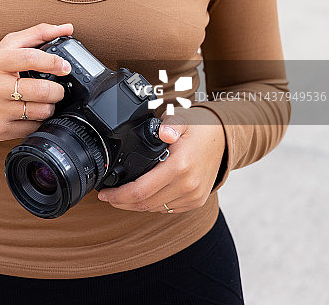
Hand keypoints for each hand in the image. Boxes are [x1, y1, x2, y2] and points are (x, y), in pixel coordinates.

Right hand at [0, 23, 73, 140]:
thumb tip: (67, 28)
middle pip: (41, 90)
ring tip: (45, 100)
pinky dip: (39, 120)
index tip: (66, 66)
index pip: (30, 58)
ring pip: (41, 111)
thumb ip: (37, 34)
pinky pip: (33, 127)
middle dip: (58, 90)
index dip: (54, 62)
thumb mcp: (5, 47)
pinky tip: (32, 112)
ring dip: (51, 106)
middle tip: (58, 88)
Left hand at [97, 107, 225, 213]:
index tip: (104, 194)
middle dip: (122, 203)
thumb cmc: (199, 128)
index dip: (119, 195)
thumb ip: (169, 124)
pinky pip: (169, 209)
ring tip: (121, 197)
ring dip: (136, 206)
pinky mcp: (196, 201)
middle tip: (108, 196)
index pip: (141, 190)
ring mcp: (193, 196)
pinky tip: (142, 197)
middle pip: (145, 204)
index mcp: (179, 166)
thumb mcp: (181, 118)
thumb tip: (163, 131)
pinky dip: (153, 205)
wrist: (224, 138)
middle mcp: (187, 185)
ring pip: (156, 209)